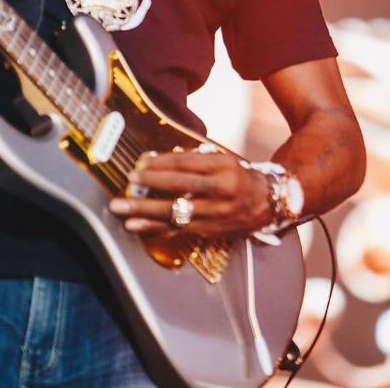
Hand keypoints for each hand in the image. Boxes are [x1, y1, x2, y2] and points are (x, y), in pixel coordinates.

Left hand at [108, 150, 271, 238]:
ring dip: (145, 212)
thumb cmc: (237, 175)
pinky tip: (136, 227)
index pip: (186, 163)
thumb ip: (191, 159)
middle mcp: (220, 191)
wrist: (267, 203)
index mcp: (223, 168)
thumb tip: (154, 160)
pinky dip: (155, 229)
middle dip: (151, 185)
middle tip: (128, 183)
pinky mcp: (209, 231)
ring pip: (176, 213)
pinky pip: (178, 230)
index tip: (140, 163)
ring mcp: (214, 214)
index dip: (161, 163)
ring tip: (122, 211)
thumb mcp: (221, 159)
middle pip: (180, 187)